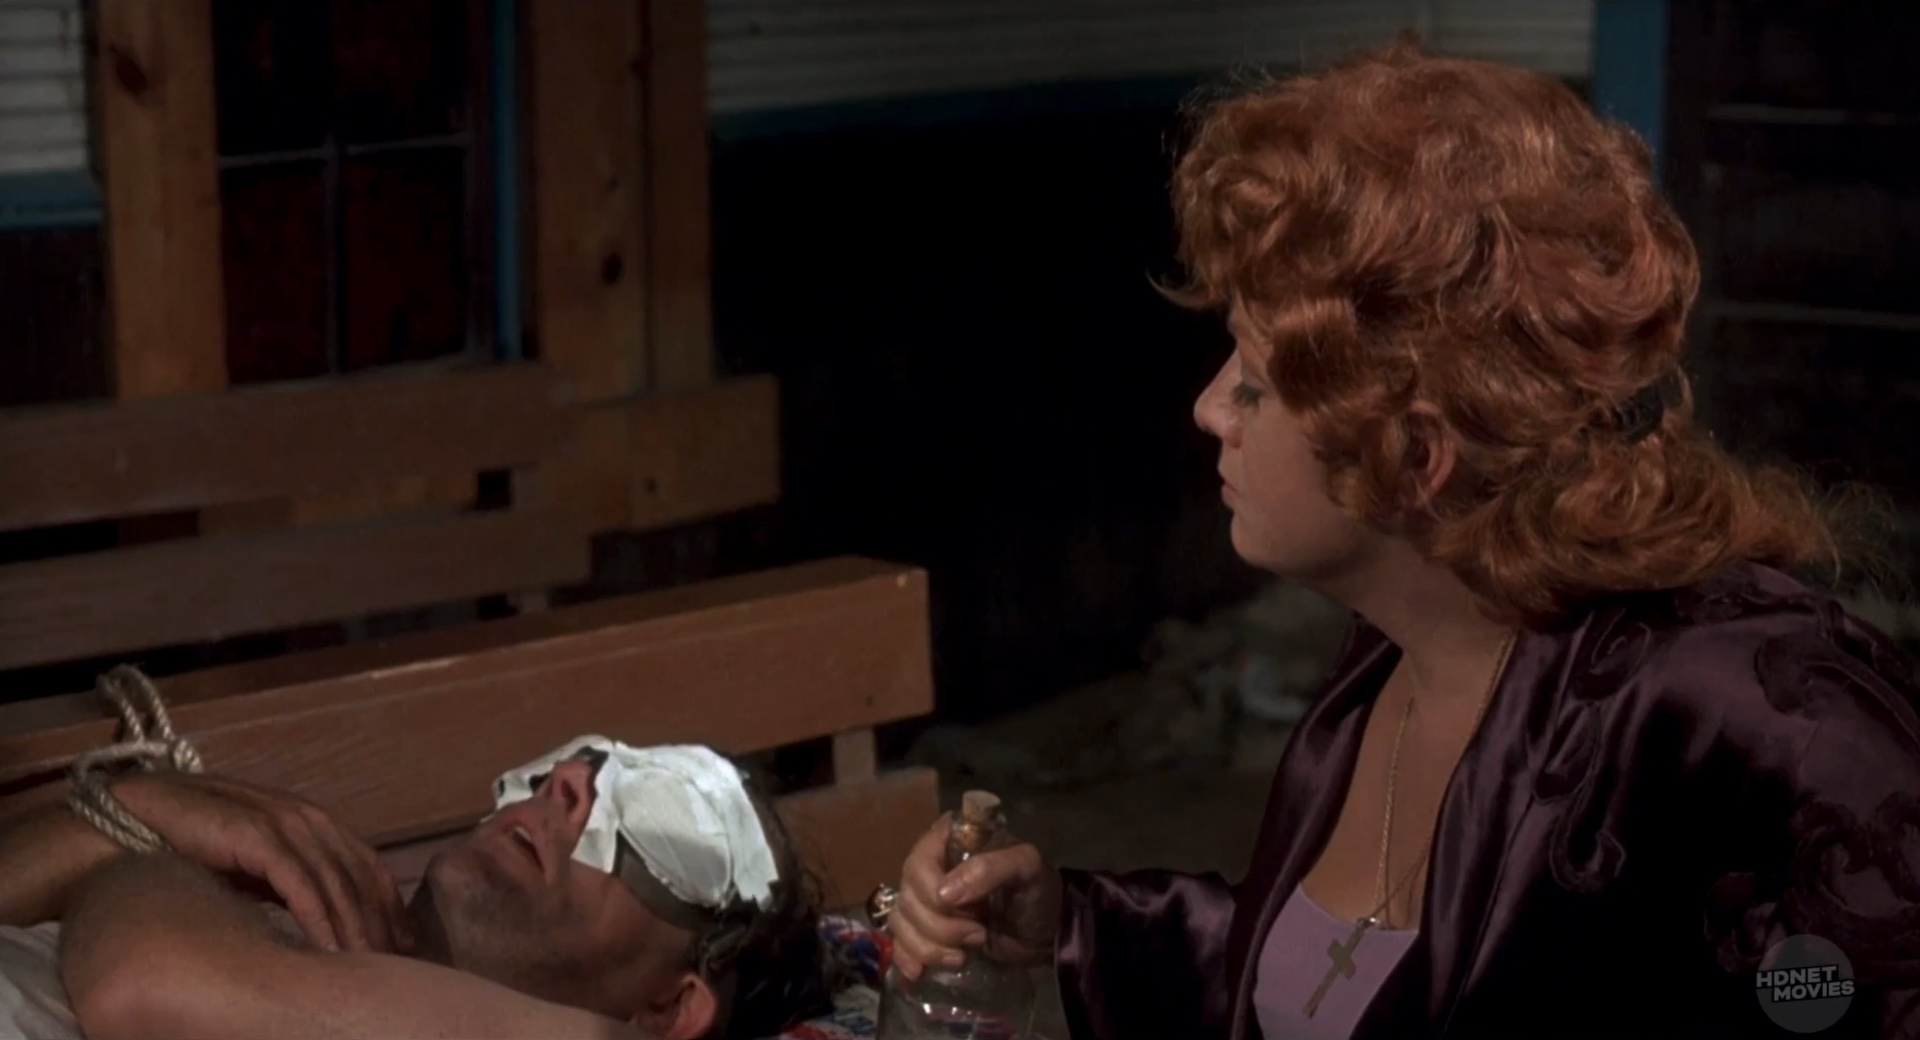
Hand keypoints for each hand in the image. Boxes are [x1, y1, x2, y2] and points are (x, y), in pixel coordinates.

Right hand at [107, 773, 410, 953]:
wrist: (131, 822)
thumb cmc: (192, 847)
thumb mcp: (255, 867)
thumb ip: (290, 882)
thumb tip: (323, 925)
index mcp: (311, 822)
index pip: (367, 865)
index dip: (387, 905)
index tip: (402, 945)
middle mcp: (306, 817)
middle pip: (359, 874)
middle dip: (379, 921)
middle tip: (393, 963)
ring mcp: (283, 822)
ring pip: (336, 880)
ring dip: (355, 925)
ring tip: (368, 964)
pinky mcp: (257, 835)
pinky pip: (299, 883)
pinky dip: (318, 917)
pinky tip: (329, 948)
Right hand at [889, 813, 1060, 980]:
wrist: (1045, 932)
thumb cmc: (1038, 892)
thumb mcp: (1026, 868)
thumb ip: (990, 868)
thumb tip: (944, 893)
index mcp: (951, 840)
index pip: (919, 862)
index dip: (932, 890)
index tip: (966, 910)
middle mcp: (932, 866)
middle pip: (909, 897)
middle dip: (940, 926)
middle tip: (978, 935)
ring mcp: (925, 900)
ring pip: (902, 922)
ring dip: (929, 947)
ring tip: (963, 956)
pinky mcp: (926, 931)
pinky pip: (900, 942)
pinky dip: (907, 958)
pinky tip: (919, 971)